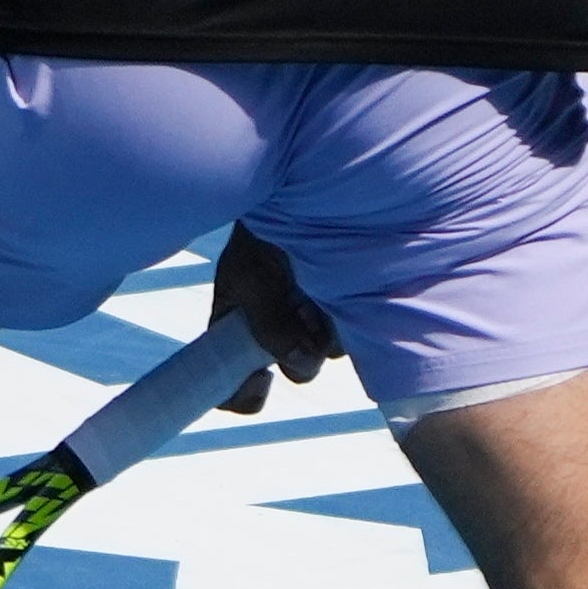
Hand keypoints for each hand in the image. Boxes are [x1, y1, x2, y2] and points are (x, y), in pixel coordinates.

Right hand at [208, 223, 341, 415]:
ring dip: (332, 327)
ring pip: (330, 350)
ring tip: (324, 283)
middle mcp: (280, 330)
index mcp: (240, 327)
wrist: (296, 193)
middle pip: (297, 369)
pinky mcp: (346, 305)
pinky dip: (352, 311)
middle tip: (305, 312)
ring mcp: (314, 319)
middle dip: (304, 351)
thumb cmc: (260, 234)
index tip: (261, 380)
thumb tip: (301, 364)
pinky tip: (345, 283)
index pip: (231, 382)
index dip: (242, 395)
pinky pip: (356, 327)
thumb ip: (268, 325)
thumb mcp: (250, 276)